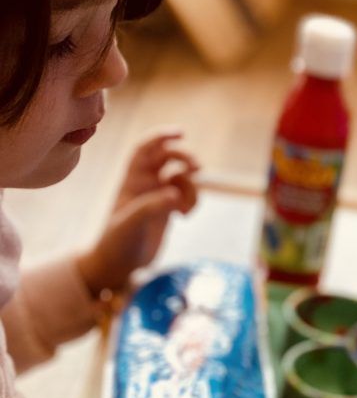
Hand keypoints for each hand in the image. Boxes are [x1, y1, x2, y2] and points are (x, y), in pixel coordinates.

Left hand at [77, 132, 198, 295]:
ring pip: (182, 178)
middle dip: (184, 157)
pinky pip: (187, 196)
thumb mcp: (130, 224)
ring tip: (186, 208)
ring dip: (192, 187)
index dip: (162, 136)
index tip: (181, 133)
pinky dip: (193, 202)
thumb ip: (151, 207)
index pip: (146, 149)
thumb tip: (175, 194)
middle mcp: (146, 183)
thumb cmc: (117, 242)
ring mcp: (158, 196)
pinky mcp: (169, 210)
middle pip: (168, 157)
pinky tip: (185, 216)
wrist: (119, 264)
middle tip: (197, 167)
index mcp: (132, 179)